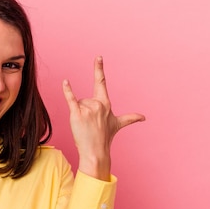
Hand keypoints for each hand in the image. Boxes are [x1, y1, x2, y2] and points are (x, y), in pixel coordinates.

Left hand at [62, 56, 144, 179]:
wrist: (95, 152)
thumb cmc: (105, 138)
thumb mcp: (118, 124)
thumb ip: (130, 118)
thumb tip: (144, 117)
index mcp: (106, 104)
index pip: (101, 82)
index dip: (99, 69)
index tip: (98, 57)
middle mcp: (98, 104)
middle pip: (85, 99)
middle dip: (85, 111)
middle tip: (90, 124)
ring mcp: (88, 109)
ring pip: (78, 104)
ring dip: (79, 114)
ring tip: (85, 126)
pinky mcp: (77, 114)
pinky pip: (71, 99)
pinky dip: (67, 90)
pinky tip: (65, 82)